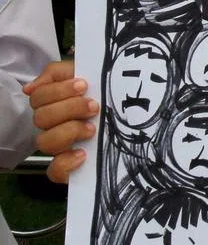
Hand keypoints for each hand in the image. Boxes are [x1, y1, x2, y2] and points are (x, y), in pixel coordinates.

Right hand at [22, 60, 97, 182]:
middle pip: (41, 118)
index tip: (83, 85)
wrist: (140, 116)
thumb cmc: (109, 93)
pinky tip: (82, 153)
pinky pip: (54, 171)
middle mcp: (54, 125)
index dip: (58, 90)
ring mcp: (60, 146)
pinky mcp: (69, 167)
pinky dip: (65, 162)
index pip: (39, 97)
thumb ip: (58, 72)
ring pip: (44, 142)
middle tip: (94, 106)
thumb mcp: (89, 73)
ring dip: (69, 131)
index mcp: (55, 103)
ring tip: (92, 128)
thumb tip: (29, 88)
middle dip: (69, 108)